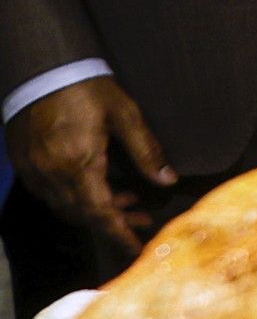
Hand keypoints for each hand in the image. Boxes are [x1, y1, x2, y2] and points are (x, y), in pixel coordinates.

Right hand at [5, 77, 170, 260]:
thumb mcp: (125, 115)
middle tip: (143, 220)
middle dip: (113, 223)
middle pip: (82, 214)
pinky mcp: (25, 163)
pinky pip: (50, 194)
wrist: (43, 70)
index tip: (136, 249)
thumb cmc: (88, 89)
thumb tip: (167, 180)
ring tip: (128, 203)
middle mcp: (51, 174)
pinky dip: (75, 198)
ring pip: (65, 207)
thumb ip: (146, 151)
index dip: (119, 234)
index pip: (99, 213)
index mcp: (77, 163)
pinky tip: (98, 188)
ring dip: (95, 211)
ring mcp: (34, 171)